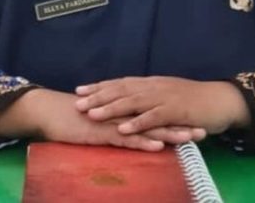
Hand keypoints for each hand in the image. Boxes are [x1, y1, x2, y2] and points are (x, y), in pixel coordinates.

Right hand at [0, 88, 202, 150]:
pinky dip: (142, 143)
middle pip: (157, 118)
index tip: (198, 120)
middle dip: (181, 124)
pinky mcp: (102, 133)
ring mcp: (114, 122)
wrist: (49, 111)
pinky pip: (125, 139)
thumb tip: (132, 128)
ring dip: (169, 133)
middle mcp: (123, 112)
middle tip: (204, 129)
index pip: (156, 111)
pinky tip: (157, 147)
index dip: (177, 116)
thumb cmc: (74, 117)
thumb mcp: (101, 118)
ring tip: (190, 138)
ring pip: (146, 128)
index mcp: (125, 108)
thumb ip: (118, 122)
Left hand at [74, 76, 250, 135]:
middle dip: (98, 96)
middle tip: (77, 102)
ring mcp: (165, 98)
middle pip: (122, 89)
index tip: (79, 90)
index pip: (121, 83)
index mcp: (152, 83)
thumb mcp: (169, 95)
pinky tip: (123, 128)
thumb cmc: (196, 101)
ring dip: (111, 107)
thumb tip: (133, 101)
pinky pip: (153, 117)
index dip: (100, 86)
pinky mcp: (176, 111)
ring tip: (92, 113)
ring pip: (133, 101)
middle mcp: (155, 87)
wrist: (223, 100)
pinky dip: (137, 122)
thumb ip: (151, 98)